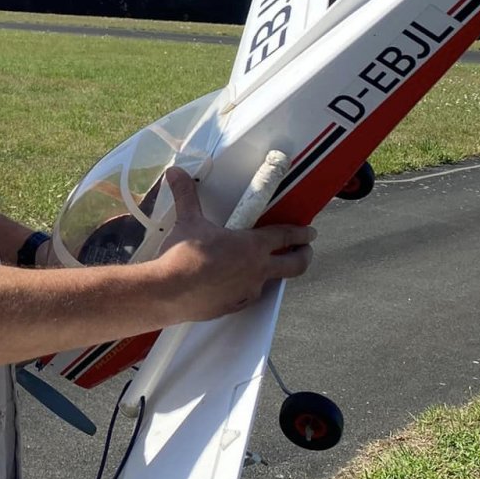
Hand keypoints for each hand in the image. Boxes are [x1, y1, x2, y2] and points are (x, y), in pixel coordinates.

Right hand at [155, 166, 314, 322]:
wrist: (168, 291)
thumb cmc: (183, 254)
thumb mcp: (187, 220)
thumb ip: (186, 195)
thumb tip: (176, 171)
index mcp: (252, 246)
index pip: (285, 236)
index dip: (302, 233)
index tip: (311, 232)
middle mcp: (257, 270)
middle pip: (294, 265)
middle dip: (305, 256)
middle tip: (307, 250)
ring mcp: (247, 291)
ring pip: (269, 281)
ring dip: (272, 272)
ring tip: (264, 266)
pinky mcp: (233, 307)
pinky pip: (247, 295)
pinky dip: (247, 287)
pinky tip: (235, 283)